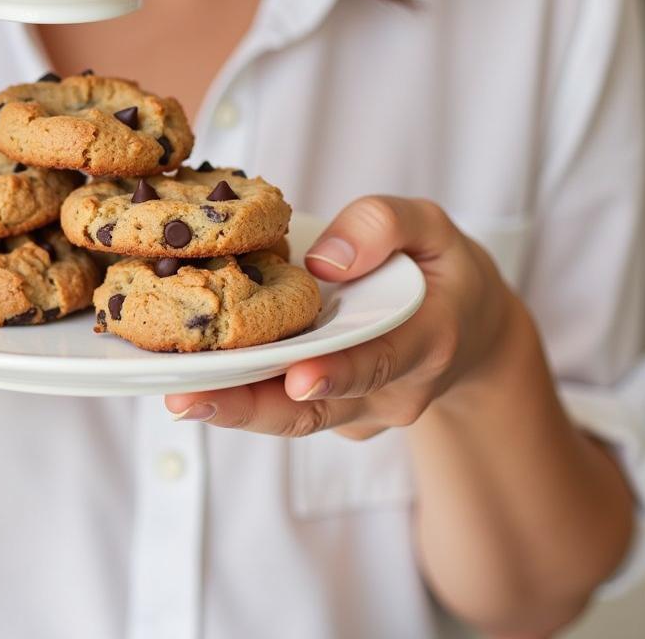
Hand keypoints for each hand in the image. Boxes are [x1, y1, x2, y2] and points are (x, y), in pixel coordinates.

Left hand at [165, 196, 524, 437]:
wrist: (467, 327)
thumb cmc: (440, 269)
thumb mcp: (430, 226)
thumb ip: (384, 226)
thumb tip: (324, 260)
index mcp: (425, 342)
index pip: (377, 362)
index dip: (336, 373)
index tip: (296, 379)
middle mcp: (391, 391)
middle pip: (317, 410)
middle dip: (250, 407)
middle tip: (188, 399)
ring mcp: (360, 409)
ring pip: (292, 418)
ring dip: (233, 409)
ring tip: (176, 396)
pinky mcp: (333, 412)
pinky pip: (286, 407)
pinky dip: (241, 396)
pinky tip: (192, 378)